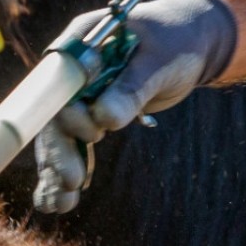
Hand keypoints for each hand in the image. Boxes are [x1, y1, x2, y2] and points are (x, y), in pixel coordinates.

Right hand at [32, 0, 237, 213]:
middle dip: (60, 150)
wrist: (190, 44)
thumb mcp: (160, 60)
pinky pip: (73, 146)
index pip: (57, 80)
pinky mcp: (90, 116)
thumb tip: (105, 119)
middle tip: (73, 182)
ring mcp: (79, 96)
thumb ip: (132, 88)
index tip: (90, 134)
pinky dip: (64, 173)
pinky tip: (57, 202)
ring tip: (60, 204)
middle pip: (55, 114)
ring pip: (59, 136)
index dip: (64, 110)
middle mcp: (72, 72)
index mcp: (81, 44)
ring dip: (57, 169)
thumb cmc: (177, 41)